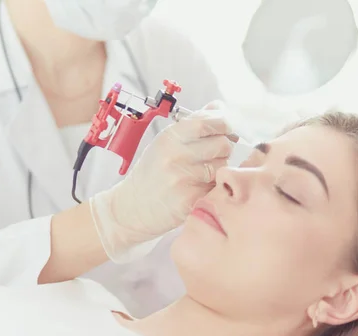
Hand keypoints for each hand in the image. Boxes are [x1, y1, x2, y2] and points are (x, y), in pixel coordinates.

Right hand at [89, 101, 237, 262]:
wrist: (132, 207)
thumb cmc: (151, 174)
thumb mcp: (165, 143)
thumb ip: (193, 123)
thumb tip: (218, 107)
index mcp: (169, 137)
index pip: (208, 122)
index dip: (224, 124)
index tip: (226, 129)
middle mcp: (176, 156)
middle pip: (222, 144)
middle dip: (224, 148)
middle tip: (214, 154)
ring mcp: (183, 178)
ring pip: (221, 166)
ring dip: (219, 168)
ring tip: (204, 173)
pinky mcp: (189, 199)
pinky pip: (215, 186)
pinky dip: (213, 186)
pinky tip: (199, 187)